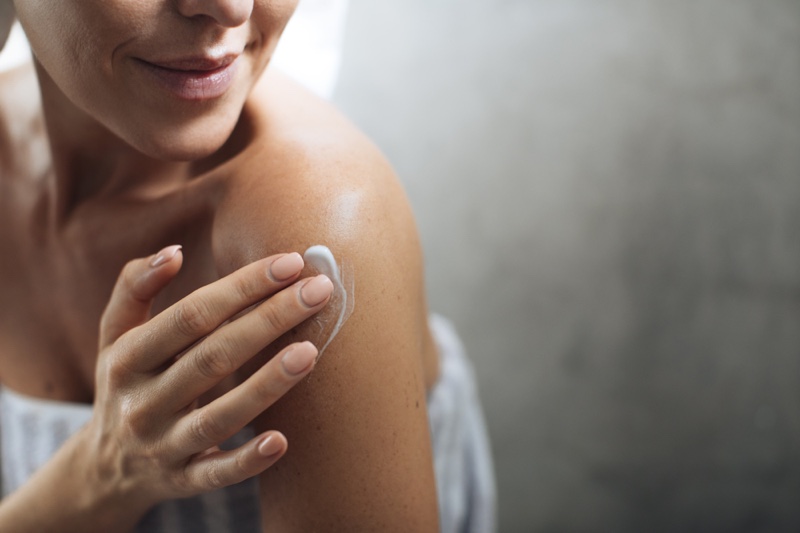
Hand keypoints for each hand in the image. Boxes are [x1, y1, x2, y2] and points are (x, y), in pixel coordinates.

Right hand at [82, 245, 333, 510]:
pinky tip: (280, 441)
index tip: (290, 263)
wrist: (103, 468)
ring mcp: (162, 445)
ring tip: (309, 352)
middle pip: (212, 357)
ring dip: (266, 384)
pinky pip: (215, 474)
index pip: (192, 315)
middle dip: (269, 320)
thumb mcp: (115, 335)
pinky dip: (246, 461)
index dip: (242, 286)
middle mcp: (142, 402)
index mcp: (127, 358)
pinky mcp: (181, 481)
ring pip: (218, 416)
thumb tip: (171, 251)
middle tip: (319, 291)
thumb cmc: (125, 382)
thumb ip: (134, 287)